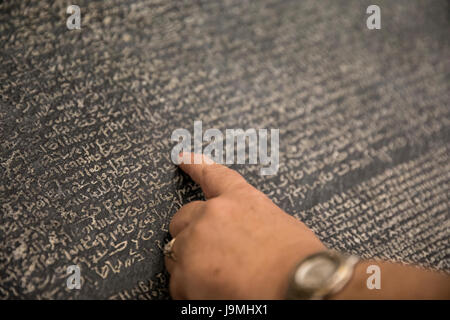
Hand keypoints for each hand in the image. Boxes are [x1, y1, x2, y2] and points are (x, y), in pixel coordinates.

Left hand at [165, 153, 325, 298]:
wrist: (299, 286)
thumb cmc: (299, 262)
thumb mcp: (280, 226)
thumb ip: (251, 221)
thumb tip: (243, 233)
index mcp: (240, 199)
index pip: (213, 175)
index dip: (196, 165)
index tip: (183, 157)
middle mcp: (213, 214)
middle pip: (183, 218)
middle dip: (190, 234)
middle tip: (208, 254)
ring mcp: (196, 241)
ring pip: (176, 252)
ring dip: (190, 265)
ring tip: (218, 281)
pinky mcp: (186, 272)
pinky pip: (178, 283)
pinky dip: (191, 291)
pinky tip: (213, 294)